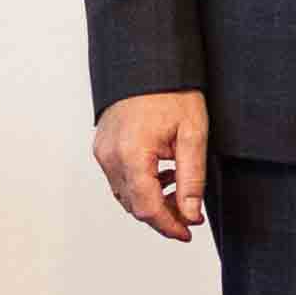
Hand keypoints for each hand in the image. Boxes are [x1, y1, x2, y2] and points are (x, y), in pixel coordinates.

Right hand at [92, 89, 210, 241]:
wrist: (147, 62)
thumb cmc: (172, 92)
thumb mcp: (192, 135)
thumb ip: (192, 179)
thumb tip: (191, 214)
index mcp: (131, 155)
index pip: (147, 208)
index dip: (169, 226)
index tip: (188, 232)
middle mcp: (110, 157)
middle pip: (134, 206)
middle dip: (163, 216)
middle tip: (190, 214)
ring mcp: (103, 152)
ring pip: (125, 194)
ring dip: (152, 200)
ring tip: (180, 189)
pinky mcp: (103, 146)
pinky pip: (120, 178)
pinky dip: (141, 184)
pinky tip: (164, 174)